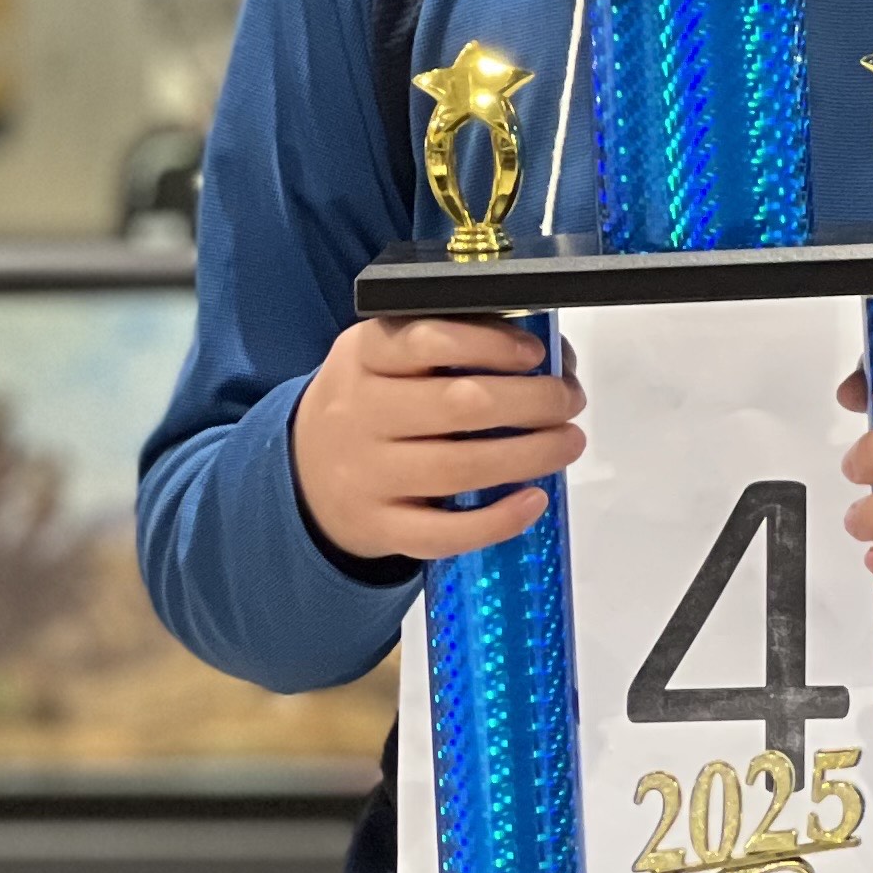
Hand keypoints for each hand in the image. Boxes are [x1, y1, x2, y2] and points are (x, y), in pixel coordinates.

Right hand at [291, 316, 584, 564]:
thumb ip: (453, 342)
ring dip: (531, 454)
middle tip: (569, 401)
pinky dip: (498, 520)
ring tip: (568, 442)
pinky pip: (443, 533)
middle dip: (534, 401)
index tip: (536, 354)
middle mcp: (359, 413)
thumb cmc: (373, 405)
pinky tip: (534, 500)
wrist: (303, 474)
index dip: (490, 344)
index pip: (426, 339)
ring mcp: (366, 475)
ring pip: (459, 468)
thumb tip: (551, 353)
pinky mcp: (379, 527)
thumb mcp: (387, 357)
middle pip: (460, 405)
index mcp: (364, 356)